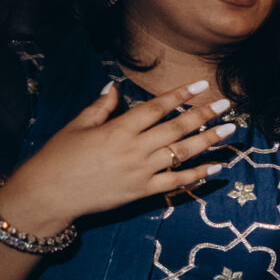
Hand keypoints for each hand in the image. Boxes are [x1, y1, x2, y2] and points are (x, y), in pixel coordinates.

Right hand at [0, 79, 233, 233]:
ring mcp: (141, 171)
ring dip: (209, 141)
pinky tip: (217, 167)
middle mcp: (134, 148)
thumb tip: (113, 86)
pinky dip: (198, 175)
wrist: (48, 194)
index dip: (180, 94)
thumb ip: (100, 107)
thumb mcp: (76, 126)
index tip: (202, 84)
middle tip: (227, 104)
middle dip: (204, 115)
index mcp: (118, 128)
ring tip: (231, 130)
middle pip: (177, 128)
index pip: (156, 107)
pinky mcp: (143, 192)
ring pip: (182, 153)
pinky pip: (177, 183)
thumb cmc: (59, 157)